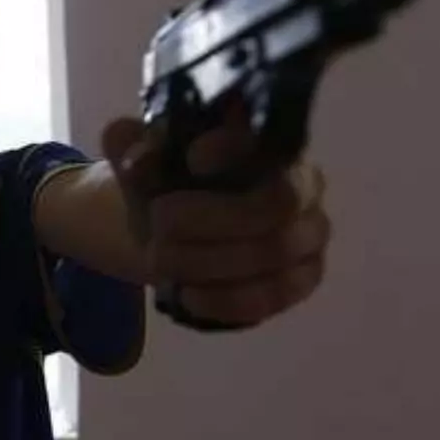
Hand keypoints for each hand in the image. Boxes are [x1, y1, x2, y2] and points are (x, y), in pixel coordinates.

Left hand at [102, 112, 329, 326]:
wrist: (170, 238)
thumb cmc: (166, 189)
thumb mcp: (139, 163)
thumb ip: (130, 146)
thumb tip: (133, 150)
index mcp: (268, 141)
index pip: (270, 140)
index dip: (233, 149)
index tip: (191, 159)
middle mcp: (303, 183)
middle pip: (276, 204)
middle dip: (210, 218)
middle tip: (158, 224)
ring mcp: (310, 234)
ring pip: (274, 254)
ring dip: (208, 261)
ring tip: (162, 261)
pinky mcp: (302, 278)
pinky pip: (273, 295)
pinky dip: (224, 299)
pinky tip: (188, 295)